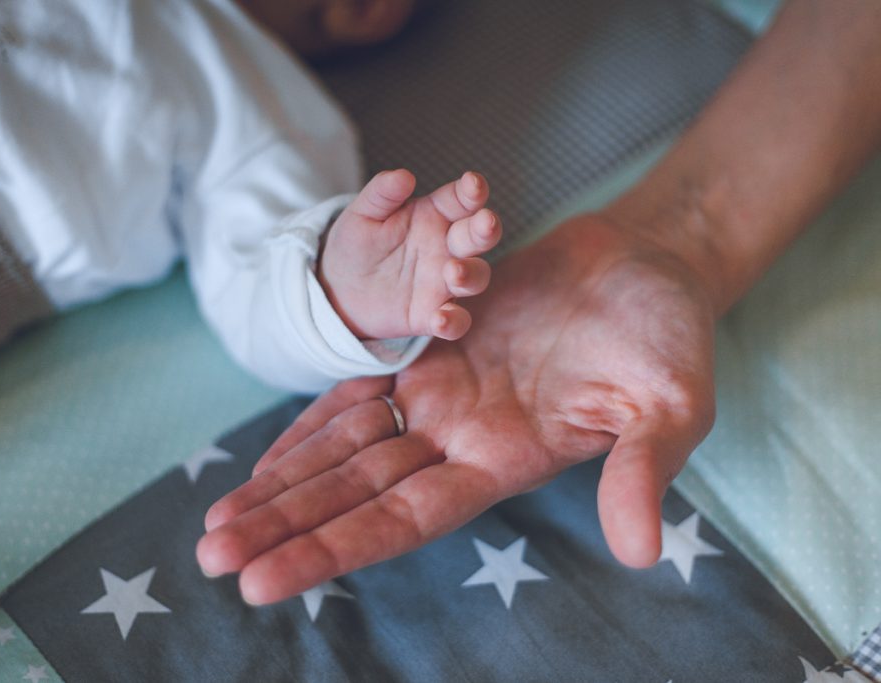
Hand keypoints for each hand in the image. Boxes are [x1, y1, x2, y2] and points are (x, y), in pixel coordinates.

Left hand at [197, 212, 716, 603]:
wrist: (645, 265)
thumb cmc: (667, 335)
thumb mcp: (671, 403)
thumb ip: (645, 470)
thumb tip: (638, 552)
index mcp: (506, 459)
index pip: (404, 518)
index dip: (334, 549)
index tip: (263, 583)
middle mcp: (461, 438)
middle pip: (355, 491)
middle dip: (284, 525)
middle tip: (209, 558)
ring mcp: (443, 394)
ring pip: (345, 447)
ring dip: (283, 482)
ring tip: (215, 521)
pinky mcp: (433, 348)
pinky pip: (359, 387)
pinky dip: (311, 420)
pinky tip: (267, 453)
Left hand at [319, 169, 500, 339]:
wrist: (339, 289)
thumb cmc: (356, 244)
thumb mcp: (362, 215)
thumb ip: (381, 194)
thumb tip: (404, 176)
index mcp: (434, 215)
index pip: (460, 200)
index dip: (472, 191)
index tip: (473, 184)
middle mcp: (446, 247)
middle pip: (478, 236)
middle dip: (486, 229)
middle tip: (485, 223)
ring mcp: (443, 283)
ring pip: (476, 277)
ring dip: (472, 274)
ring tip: (453, 272)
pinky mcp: (432, 315)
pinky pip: (456, 321)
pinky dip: (454, 322)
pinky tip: (440, 319)